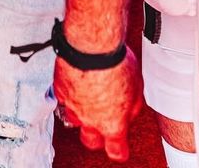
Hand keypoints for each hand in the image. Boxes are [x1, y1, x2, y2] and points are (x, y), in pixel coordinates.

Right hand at [54, 47, 143, 162]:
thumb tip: (130, 111)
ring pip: (74, 119)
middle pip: (90, 141)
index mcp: (112, 123)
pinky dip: (69, 92)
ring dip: (81, 112)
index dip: (118, 150)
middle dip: (96, 136)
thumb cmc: (115, 63)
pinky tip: (76, 82)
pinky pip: (63, 97)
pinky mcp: (60, 89)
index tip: (120, 147)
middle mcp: (90, 119)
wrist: (91, 46)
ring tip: (88, 98)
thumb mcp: (137, 86)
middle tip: (102, 123)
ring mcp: (73, 105)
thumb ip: (133, 105)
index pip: (116, 151)